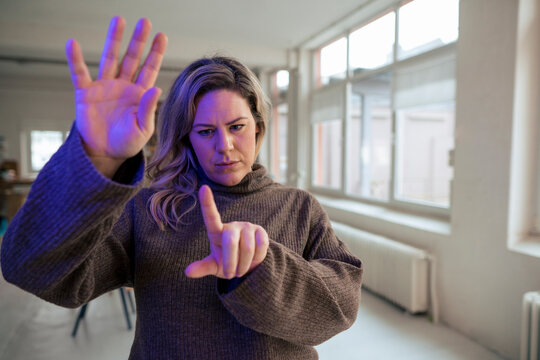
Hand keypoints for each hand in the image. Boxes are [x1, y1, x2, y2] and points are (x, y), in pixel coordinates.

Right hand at [65, 16, 167, 176]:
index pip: (149, 69)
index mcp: (139, 94)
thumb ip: (148, 109)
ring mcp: (104, 87)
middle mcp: (123, 86)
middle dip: (138, 40)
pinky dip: (75, 59)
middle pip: (131, 58)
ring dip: (113, 40)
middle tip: (144, 22)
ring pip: (109, 58)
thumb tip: (156, 89)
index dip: (155, 53)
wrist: (105, 154)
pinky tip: (72, 44)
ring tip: (118, 20)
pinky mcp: (85, 93)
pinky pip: (79, 73)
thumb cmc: (127, 143)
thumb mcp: (142, 129)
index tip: (162, 36)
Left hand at [185, 185, 268, 278]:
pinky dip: (256, 259)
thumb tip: (187, 272)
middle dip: (230, 263)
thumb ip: (203, 267)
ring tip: (241, 270)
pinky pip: (260, 246)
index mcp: (216, 232)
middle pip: (230, 242)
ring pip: (248, 247)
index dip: (207, 202)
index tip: (203, 188)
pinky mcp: (260, 231)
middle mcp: (231, 226)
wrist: (248, 265)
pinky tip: (254, 260)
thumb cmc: (227, 263)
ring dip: (244, 265)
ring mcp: (247, 227)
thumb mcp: (214, 266)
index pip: (211, 216)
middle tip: (230, 275)